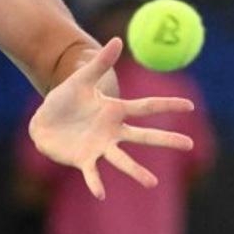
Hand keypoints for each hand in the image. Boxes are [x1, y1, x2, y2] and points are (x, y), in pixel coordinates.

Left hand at [28, 37, 194, 199]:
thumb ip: (99, 62)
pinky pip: (92, 174)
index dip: (167, 105)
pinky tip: (101, 194)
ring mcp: (100, 147)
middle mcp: (113, 132)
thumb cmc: (64, 99)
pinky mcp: (83, 160)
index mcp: (115, 110)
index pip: (146, 107)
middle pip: (143, 136)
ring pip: (122, 160)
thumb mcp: (81, 79)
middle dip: (166, 139)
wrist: (44, 121)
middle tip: (190, 145)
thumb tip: (118, 39)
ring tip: (153, 183)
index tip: (190, 105)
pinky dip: (96, 183)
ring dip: (137, 171)